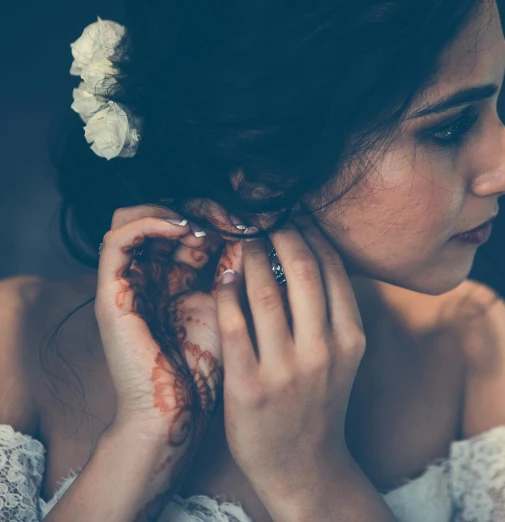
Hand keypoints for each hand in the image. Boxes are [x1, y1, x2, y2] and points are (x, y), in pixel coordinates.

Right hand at [95, 205, 234, 452]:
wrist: (177, 412)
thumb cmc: (206, 368)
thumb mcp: (228, 306)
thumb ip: (235, 270)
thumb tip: (257, 228)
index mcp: (175, 279)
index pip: (190, 226)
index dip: (220, 217)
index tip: (255, 222)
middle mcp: (148, 275)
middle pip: (164, 217)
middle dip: (203, 210)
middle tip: (235, 218)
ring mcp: (127, 282)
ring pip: (135, 218)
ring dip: (176, 213)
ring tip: (210, 226)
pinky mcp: (111, 293)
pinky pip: (118, 239)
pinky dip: (151, 223)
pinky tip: (187, 230)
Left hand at [215, 214, 366, 500]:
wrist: (303, 463)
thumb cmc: (319, 401)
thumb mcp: (343, 356)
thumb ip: (332, 311)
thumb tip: (312, 252)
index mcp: (351, 338)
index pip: (332, 268)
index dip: (309, 233)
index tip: (292, 217)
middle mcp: (324, 350)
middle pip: (301, 267)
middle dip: (280, 232)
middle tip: (265, 220)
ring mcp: (286, 369)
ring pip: (264, 290)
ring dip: (248, 257)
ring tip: (242, 244)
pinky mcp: (249, 385)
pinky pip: (233, 322)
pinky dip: (226, 292)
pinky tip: (223, 280)